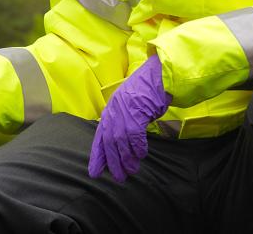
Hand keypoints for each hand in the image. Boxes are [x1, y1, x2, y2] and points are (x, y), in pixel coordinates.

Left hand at [88, 55, 171, 182]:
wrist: (158, 75)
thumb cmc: (145, 91)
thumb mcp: (128, 106)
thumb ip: (122, 121)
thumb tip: (120, 144)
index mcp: (110, 111)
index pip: (99, 137)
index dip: (97, 156)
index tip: (94, 172)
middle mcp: (113, 111)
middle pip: (109, 142)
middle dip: (113, 162)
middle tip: (119, 177)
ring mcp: (124, 111)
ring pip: (121, 141)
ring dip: (127, 158)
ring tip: (132, 170)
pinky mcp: (136, 112)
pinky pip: (135, 135)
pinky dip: (138, 147)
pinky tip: (142, 154)